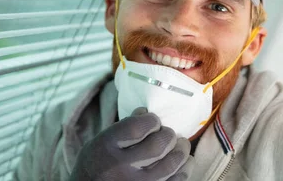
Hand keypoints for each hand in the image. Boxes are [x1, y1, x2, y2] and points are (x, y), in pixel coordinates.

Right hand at [69, 107, 193, 180]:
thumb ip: (124, 127)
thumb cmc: (97, 164)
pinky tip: (185, 162)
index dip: (151, 120)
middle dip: (169, 135)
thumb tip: (147, 113)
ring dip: (181, 151)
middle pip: (157, 145)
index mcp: (106, 147)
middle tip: (169, 134)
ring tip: (181, 145)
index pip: (137, 127)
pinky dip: (184, 170)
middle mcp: (120, 168)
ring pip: (170, 165)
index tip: (154, 121)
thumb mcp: (101, 141)